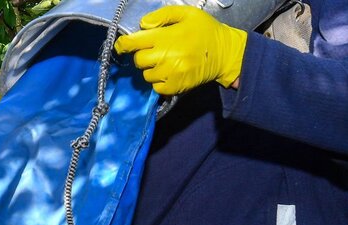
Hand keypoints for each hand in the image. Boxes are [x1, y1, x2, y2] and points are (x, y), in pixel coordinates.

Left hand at [114, 6, 247, 95]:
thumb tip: (143, 25)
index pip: (134, 42)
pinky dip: (159, 81)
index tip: (122, 45)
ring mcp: (170, 74)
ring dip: (151, 69)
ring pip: (146, 75)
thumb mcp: (186, 14)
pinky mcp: (175, 87)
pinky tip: (169, 72)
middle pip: (138, 60)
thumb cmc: (205, 31)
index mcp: (166, 37)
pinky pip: (156, 87)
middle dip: (142, 55)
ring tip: (165, 61)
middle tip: (154, 50)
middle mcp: (166, 57)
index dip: (124, 44)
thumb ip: (162, 15)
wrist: (225, 53)